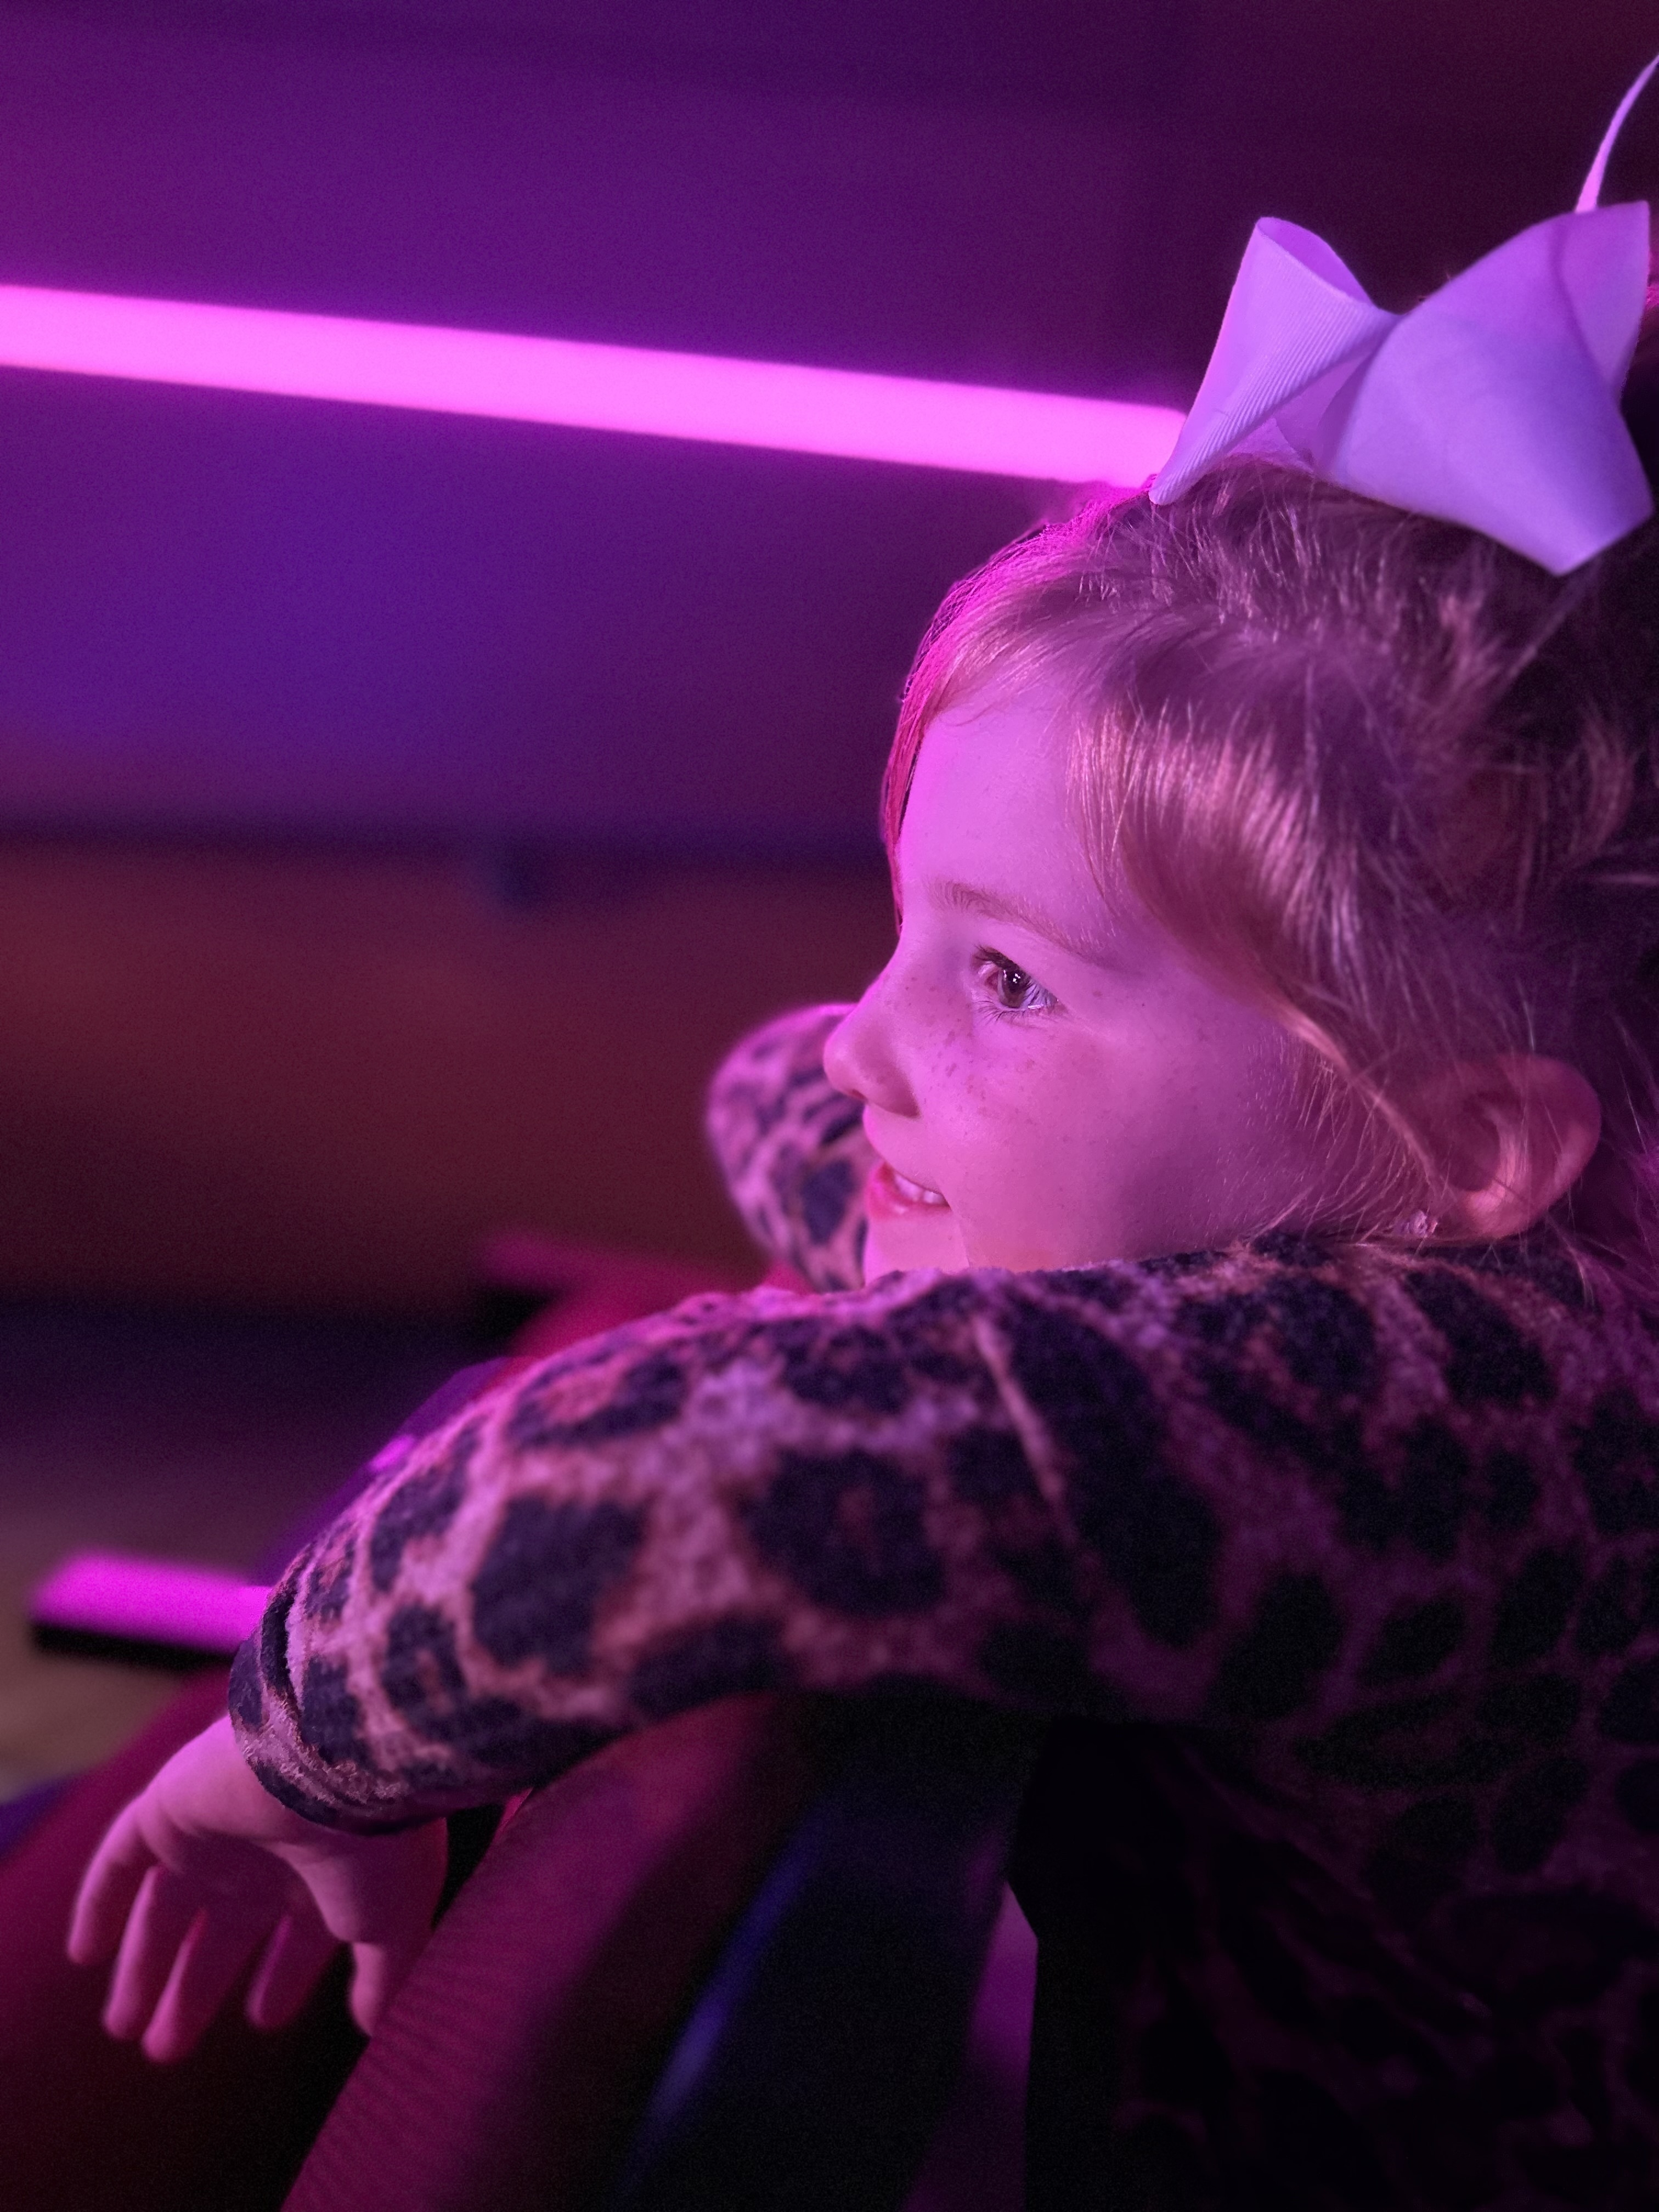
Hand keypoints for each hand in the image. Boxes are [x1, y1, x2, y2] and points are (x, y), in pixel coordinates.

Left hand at [68, 1716, 447, 2060]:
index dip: (279, 1979)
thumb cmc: (375, 1844)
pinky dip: (99, 1901)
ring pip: (167, 1908)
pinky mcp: (169, 1810)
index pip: (293, 1939)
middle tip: (164, 2050)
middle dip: (193, 1991)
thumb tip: (376, 2027)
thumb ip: (383, 1977)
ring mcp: (215, 1834)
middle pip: (219, 1934)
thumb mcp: (393, 1924)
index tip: (261, 2019)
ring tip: (122, 2028)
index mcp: (321, 1879)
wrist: (341, 1755)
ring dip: (143, 1966)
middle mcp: (266, 1857)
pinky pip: (120, 1859)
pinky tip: (81, 1954)